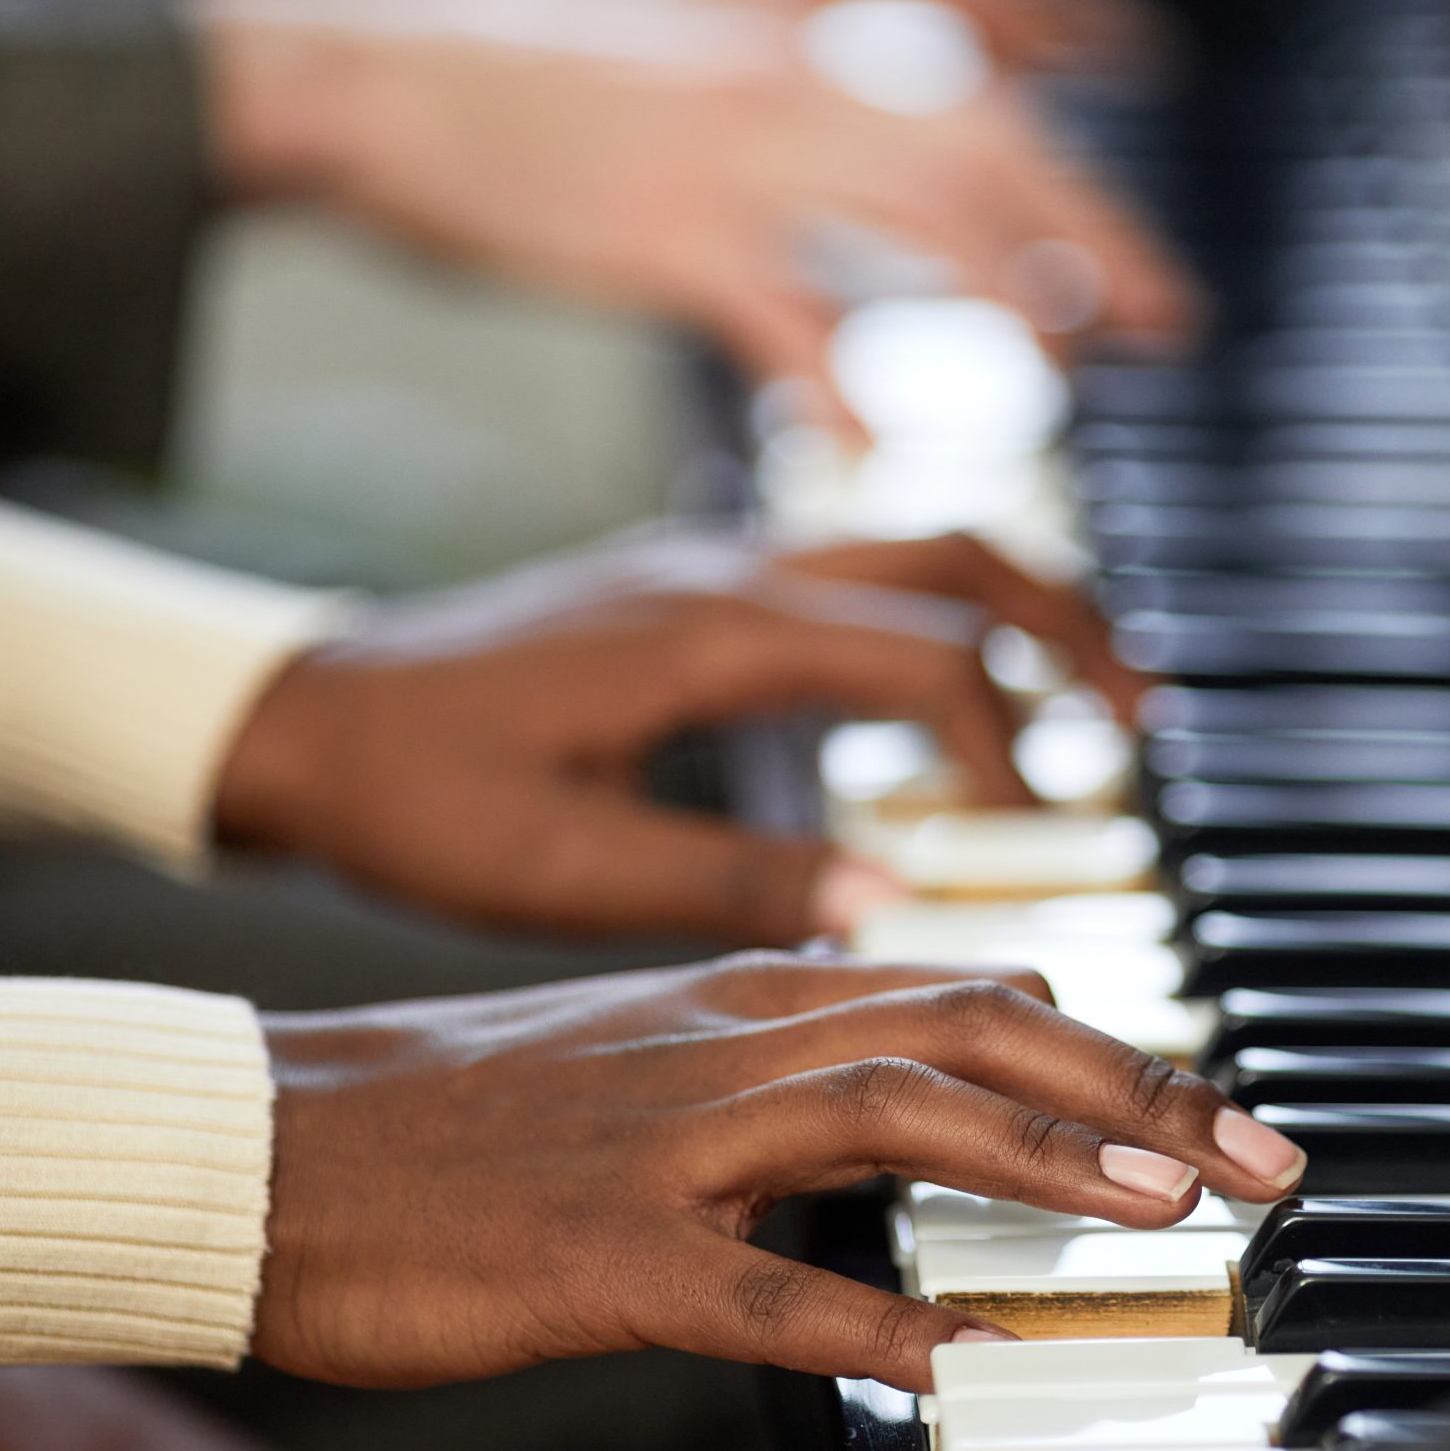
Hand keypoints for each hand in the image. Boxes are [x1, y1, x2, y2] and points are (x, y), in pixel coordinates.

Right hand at [198, 0, 1195, 439]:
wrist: (380, 68)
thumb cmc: (529, 103)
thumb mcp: (686, 103)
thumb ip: (791, 154)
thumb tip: (871, 226)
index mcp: (797, 68)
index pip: (982, 120)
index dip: (1078, 196)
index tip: (1141, 276)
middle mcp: (787, 94)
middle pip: (989, 158)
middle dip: (1094, 237)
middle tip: (1168, 324)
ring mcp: (728, 155)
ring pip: (919, 211)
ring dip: (1012, 293)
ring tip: (1067, 376)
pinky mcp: (657, 227)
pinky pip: (781, 309)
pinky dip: (842, 381)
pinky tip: (880, 450)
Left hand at [212, 531, 1140, 942]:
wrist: (302, 713)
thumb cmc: (411, 792)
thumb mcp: (562, 866)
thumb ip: (731, 877)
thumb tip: (885, 905)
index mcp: (708, 634)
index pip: (921, 659)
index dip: (1004, 748)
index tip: (1038, 834)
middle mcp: (728, 568)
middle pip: (953, 556)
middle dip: (1066, 628)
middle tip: (1147, 713)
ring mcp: (712, 560)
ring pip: (911, 546)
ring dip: (1012, 608)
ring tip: (1092, 691)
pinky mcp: (692, 582)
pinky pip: (854, 567)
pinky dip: (936, 615)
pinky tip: (952, 685)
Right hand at [254, 952, 1309, 1391]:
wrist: (264, 1137)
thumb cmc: (454, 1113)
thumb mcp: (644, 1049)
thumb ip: (785, 1058)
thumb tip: (925, 1079)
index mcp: (738, 996)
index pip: (966, 989)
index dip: (1109, 1040)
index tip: (1216, 1099)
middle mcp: (720, 1044)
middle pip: (965, 1029)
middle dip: (1131, 1082)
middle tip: (1256, 1151)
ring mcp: (658, 1143)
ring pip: (883, 1112)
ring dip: (1035, 1151)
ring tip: (1158, 1202)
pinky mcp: (592, 1251)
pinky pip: (749, 1281)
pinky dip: (864, 1309)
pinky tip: (956, 1347)